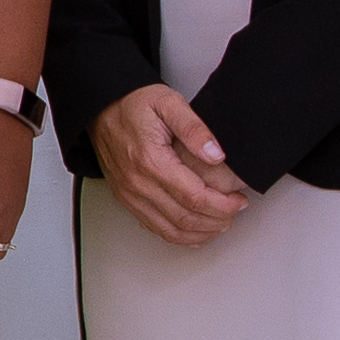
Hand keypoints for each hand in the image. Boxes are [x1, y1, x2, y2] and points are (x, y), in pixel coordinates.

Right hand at [97, 83, 249, 252]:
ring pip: (170, 230)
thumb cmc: (133, 104)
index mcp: (151, 161)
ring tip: (221, 224)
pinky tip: (195, 232)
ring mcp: (130, 195)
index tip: (239, 201)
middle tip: (236, 211)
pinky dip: (179, 236)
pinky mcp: (126, 200)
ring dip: (200, 233)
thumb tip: (217, 155)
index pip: (194, 197)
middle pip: (185, 219)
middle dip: (217, 221)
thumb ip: (195, 128)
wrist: (100, 108)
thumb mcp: (169, 103)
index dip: (222, 205)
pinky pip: (154, 228)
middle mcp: (138, 184)